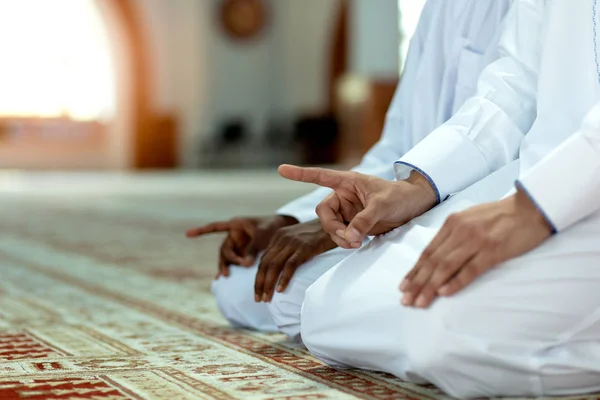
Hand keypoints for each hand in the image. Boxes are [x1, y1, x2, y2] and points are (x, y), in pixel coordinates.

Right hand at [186, 215, 297, 277]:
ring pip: (227, 257)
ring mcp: (237, 245)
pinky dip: (229, 268)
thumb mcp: (263, 236)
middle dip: (230, 257)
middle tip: (243, 264)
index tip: (187, 234)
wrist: (282, 230)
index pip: (215, 227)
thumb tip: (245, 265)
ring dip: (228, 265)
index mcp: (236, 225)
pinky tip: (221, 278)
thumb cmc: (272, 227)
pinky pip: (233, 262)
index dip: (201, 231)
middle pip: (224, 248)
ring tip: (226, 275)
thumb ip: (253, 249)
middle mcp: (233, 235)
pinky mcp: (241, 253)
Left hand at [254, 219, 336, 301]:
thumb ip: (287, 250)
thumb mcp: (298, 239)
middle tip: (258, 299)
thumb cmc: (319, 234)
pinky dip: (283, 279)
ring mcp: (293, 242)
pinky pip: (290, 265)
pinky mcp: (304, 247)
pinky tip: (280, 290)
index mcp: (278, 237)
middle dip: (259, 283)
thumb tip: (280, 269)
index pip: (263, 259)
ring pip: (274, 266)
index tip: (258, 291)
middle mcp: (282, 238)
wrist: (334, 224)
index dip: (259, 277)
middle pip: (264, 264)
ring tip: (267, 298)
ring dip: (268, 284)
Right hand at [278, 165, 436, 247]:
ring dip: (340, 237)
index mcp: (347, 182)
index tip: (281, 169)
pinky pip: (340, 235)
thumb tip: (350, 237)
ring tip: (358, 242)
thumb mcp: (383, 206)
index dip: (300, 174)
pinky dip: (345, 242)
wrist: (414, 208)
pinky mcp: (352, 225)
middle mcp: (343, 196)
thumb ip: (364, 221)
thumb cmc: (400, 197)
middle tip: (349, 238)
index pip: (319, 176)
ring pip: (330, 227)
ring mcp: (347, 211)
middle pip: (323, 213)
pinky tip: (358, 243)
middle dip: (333, 228)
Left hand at [399, 187, 552, 307]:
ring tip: (419, 302)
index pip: (428, 252)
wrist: (531, 207)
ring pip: (446, 267)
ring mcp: (476, 240)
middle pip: (433, 261)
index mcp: (452, 224)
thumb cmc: (500, 216)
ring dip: (431, 286)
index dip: (414, 271)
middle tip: (406, 300)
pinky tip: (444, 293)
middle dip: (417, 282)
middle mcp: (459, 231)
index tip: (403, 286)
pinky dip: (456, 282)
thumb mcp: (469, 219)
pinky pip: (470, 269)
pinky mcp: (493, 250)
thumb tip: (436, 257)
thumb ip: (453, 235)